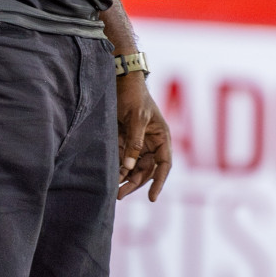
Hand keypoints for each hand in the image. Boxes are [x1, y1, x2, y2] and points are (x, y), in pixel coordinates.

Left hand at [116, 73, 171, 200]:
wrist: (120, 79)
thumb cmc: (133, 94)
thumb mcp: (136, 117)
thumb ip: (134, 142)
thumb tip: (130, 166)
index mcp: (162, 137)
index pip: (164, 164)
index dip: (159, 182)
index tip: (152, 197)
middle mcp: (152, 142)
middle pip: (147, 170)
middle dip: (135, 183)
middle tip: (121, 195)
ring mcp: (139, 142)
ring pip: (135, 167)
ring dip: (126, 178)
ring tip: (115, 191)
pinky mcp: (125, 140)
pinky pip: (124, 159)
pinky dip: (119, 168)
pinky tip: (111, 178)